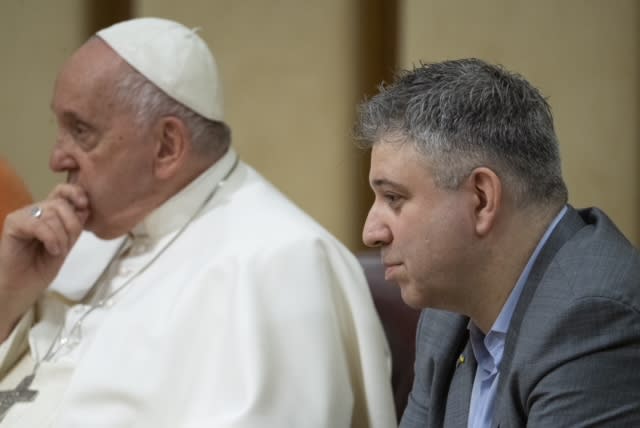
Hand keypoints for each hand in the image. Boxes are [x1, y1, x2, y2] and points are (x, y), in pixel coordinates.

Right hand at [0, 183, 88, 340]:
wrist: (21, 287)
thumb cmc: (42, 268)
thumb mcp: (66, 244)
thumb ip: (74, 226)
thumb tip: (86, 207)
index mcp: (49, 212)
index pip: (63, 190)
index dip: (76, 193)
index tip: (85, 205)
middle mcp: (36, 210)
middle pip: (61, 203)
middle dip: (72, 225)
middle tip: (68, 246)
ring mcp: (23, 215)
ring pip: (52, 214)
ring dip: (62, 236)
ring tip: (58, 252)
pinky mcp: (13, 224)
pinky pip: (39, 224)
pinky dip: (51, 238)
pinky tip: (52, 250)